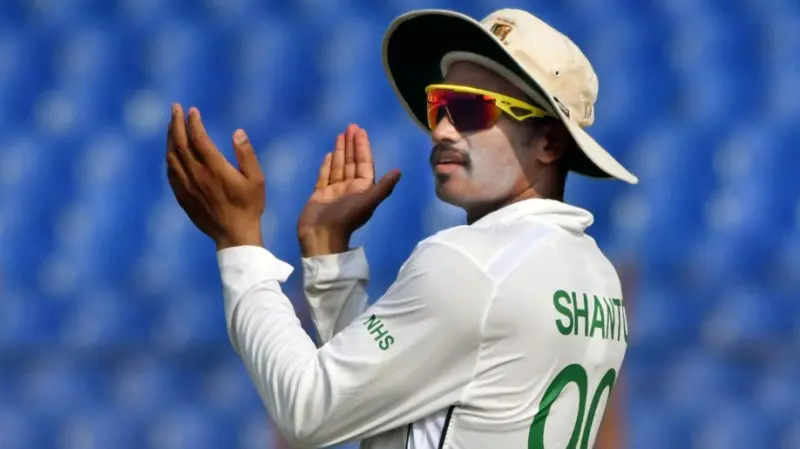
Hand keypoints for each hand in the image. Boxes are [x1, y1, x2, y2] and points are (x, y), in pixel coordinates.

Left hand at [166, 104, 265, 250]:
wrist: (234, 234)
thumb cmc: (249, 206)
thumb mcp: (256, 179)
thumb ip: (247, 154)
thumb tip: (237, 132)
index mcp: (215, 169)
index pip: (199, 138)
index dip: (194, 122)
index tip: (193, 110)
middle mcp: (197, 175)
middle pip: (180, 143)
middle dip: (177, 123)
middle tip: (175, 108)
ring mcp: (187, 186)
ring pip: (172, 156)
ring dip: (170, 137)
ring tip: (172, 125)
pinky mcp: (182, 196)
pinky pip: (170, 172)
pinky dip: (169, 157)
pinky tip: (172, 151)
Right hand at [297, 124, 400, 256]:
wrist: (321, 236)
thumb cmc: (346, 218)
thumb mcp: (368, 201)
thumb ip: (383, 186)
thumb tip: (399, 171)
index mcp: (362, 188)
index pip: (364, 163)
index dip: (363, 147)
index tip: (360, 131)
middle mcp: (350, 188)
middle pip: (352, 162)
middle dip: (352, 144)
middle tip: (350, 126)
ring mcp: (334, 190)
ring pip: (339, 166)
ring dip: (341, 151)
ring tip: (340, 134)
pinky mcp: (320, 194)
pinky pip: (325, 175)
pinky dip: (328, 165)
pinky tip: (329, 154)